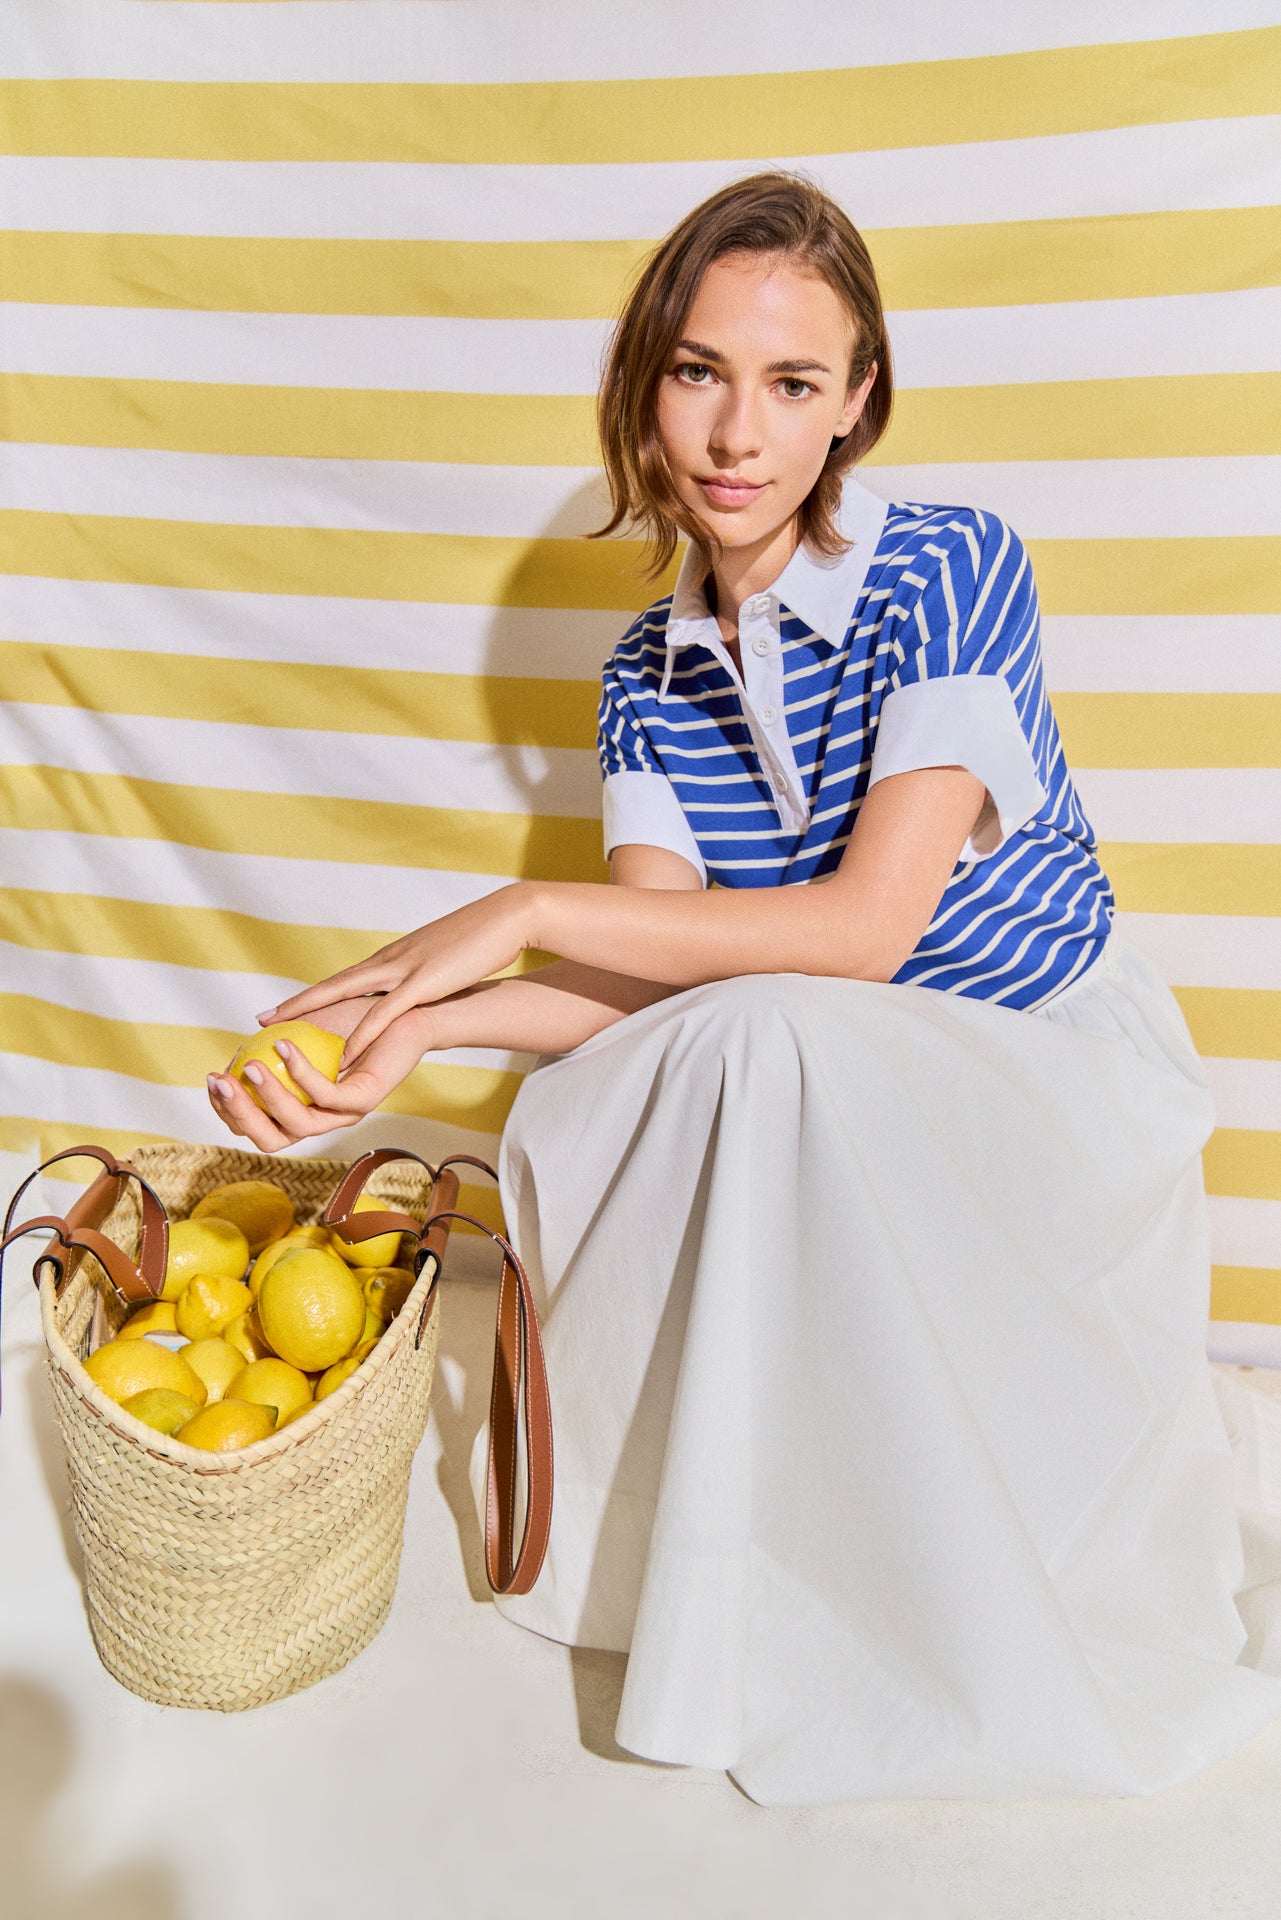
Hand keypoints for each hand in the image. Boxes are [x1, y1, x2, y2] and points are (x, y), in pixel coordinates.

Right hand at [207, 1005, 432, 1151]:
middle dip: (239, 1115)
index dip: (229, 1110)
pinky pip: (326, 1096)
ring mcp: (345, 1113)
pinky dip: (300, 1073)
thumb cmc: (357, 1017)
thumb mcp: (306, 1028)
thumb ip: (273, 1042)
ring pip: (297, 1124)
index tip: (211, 1079)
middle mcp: (323, 1118)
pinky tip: (283, 1046)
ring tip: (248, 1064)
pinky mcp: (365, 1099)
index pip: (257, 1126)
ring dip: (266, 1096)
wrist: (406, 1008)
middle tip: (219, 1081)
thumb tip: (237, 1050)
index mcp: (304, 1108)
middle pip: (271, 1138)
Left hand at [256, 883, 532, 1064]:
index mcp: (394, 957)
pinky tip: (345, 1053)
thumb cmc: (480, 939)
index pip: (344, 979)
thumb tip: (413, 985)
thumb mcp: (441, 958)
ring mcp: (404, 970)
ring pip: (348, 995)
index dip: (311, 994)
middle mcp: (390, 961)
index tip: (282, 1006)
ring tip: (283, 1032)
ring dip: (313, 1013)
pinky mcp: (424, 983)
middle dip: (297, 1003)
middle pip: (333, 985)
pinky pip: (386, 1013)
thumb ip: (421, 972)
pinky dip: (363, 1034)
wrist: (506, 917)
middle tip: (262, 1019)